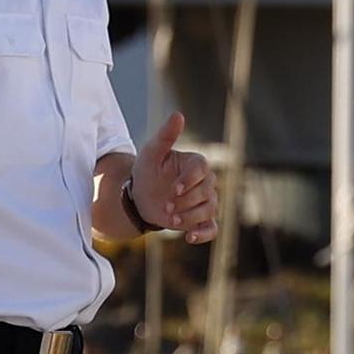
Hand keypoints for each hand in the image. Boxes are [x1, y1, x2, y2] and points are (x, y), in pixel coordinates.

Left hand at [132, 113, 218, 243]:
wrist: (141, 196)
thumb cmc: (148, 170)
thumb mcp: (151, 152)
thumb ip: (166, 135)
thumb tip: (179, 115)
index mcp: (197, 164)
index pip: (202, 171)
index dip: (190, 181)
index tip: (174, 189)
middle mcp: (205, 183)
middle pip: (207, 193)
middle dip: (187, 202)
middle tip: (166, 206)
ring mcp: (205, 202)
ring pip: (208, 211)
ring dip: (190, 217)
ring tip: (170, 219)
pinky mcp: (200, 220)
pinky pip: (211, 229)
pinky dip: (203, 234)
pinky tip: (189, 238)